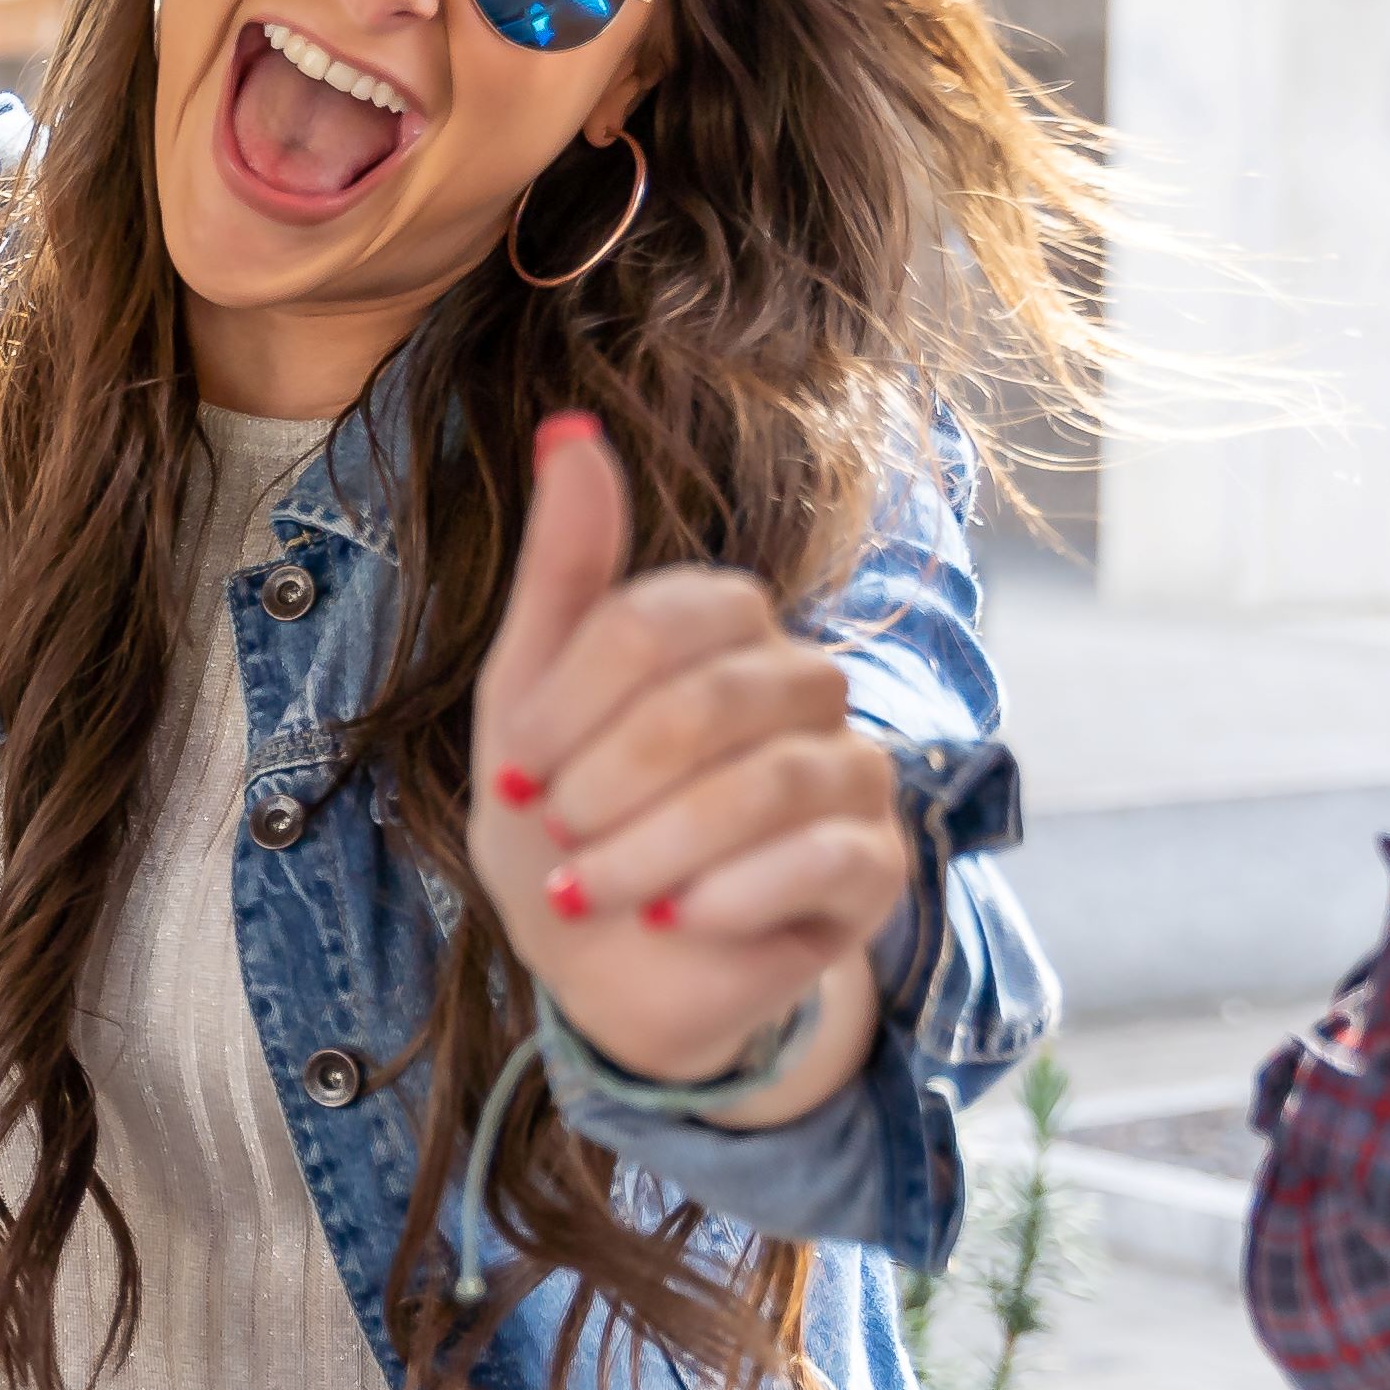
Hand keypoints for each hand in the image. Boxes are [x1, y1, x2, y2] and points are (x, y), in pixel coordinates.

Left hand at [469, 414, 909, 1090]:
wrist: (601, 962)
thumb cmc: (565, 814)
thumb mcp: (528, 697)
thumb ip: (563, 568)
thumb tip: (567, 427)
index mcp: (725, 623)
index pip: (653, 622)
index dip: (567, 705)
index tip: (513, 769)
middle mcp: (805, 680)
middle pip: (706, 703)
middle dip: (602, 785)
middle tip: (553, 833)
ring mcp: (853, 771)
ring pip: (765, 786)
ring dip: (648, 850)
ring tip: (587, 889)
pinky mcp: (876, 867)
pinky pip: (822, 860)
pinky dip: (724, 896)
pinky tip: (671, 918)